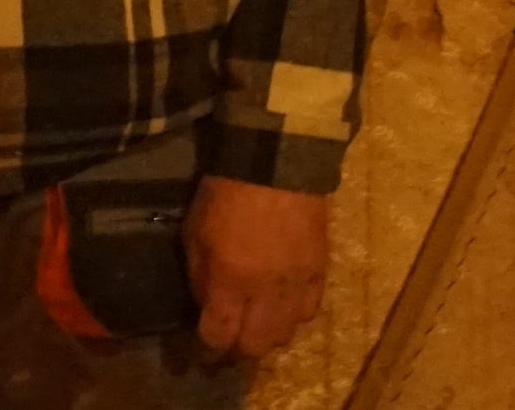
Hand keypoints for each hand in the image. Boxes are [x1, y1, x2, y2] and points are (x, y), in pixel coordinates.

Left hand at [184, 175, 327, 360]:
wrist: (274, 159)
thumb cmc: (224, 192)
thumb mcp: (195, 232)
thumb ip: (199, 276)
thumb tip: (206, 306)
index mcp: (230, 280)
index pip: (219, 336)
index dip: (208, 351)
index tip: (202, 354)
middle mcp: (266, 291)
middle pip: (255, 346)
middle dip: (238, 351)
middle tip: (229, 343)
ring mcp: (296, 283)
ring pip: (286, 334)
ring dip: (268, 336)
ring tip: (257, 325)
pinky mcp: (320, 270)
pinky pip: (310, 310)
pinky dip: (294, 316)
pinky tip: (283, 307)